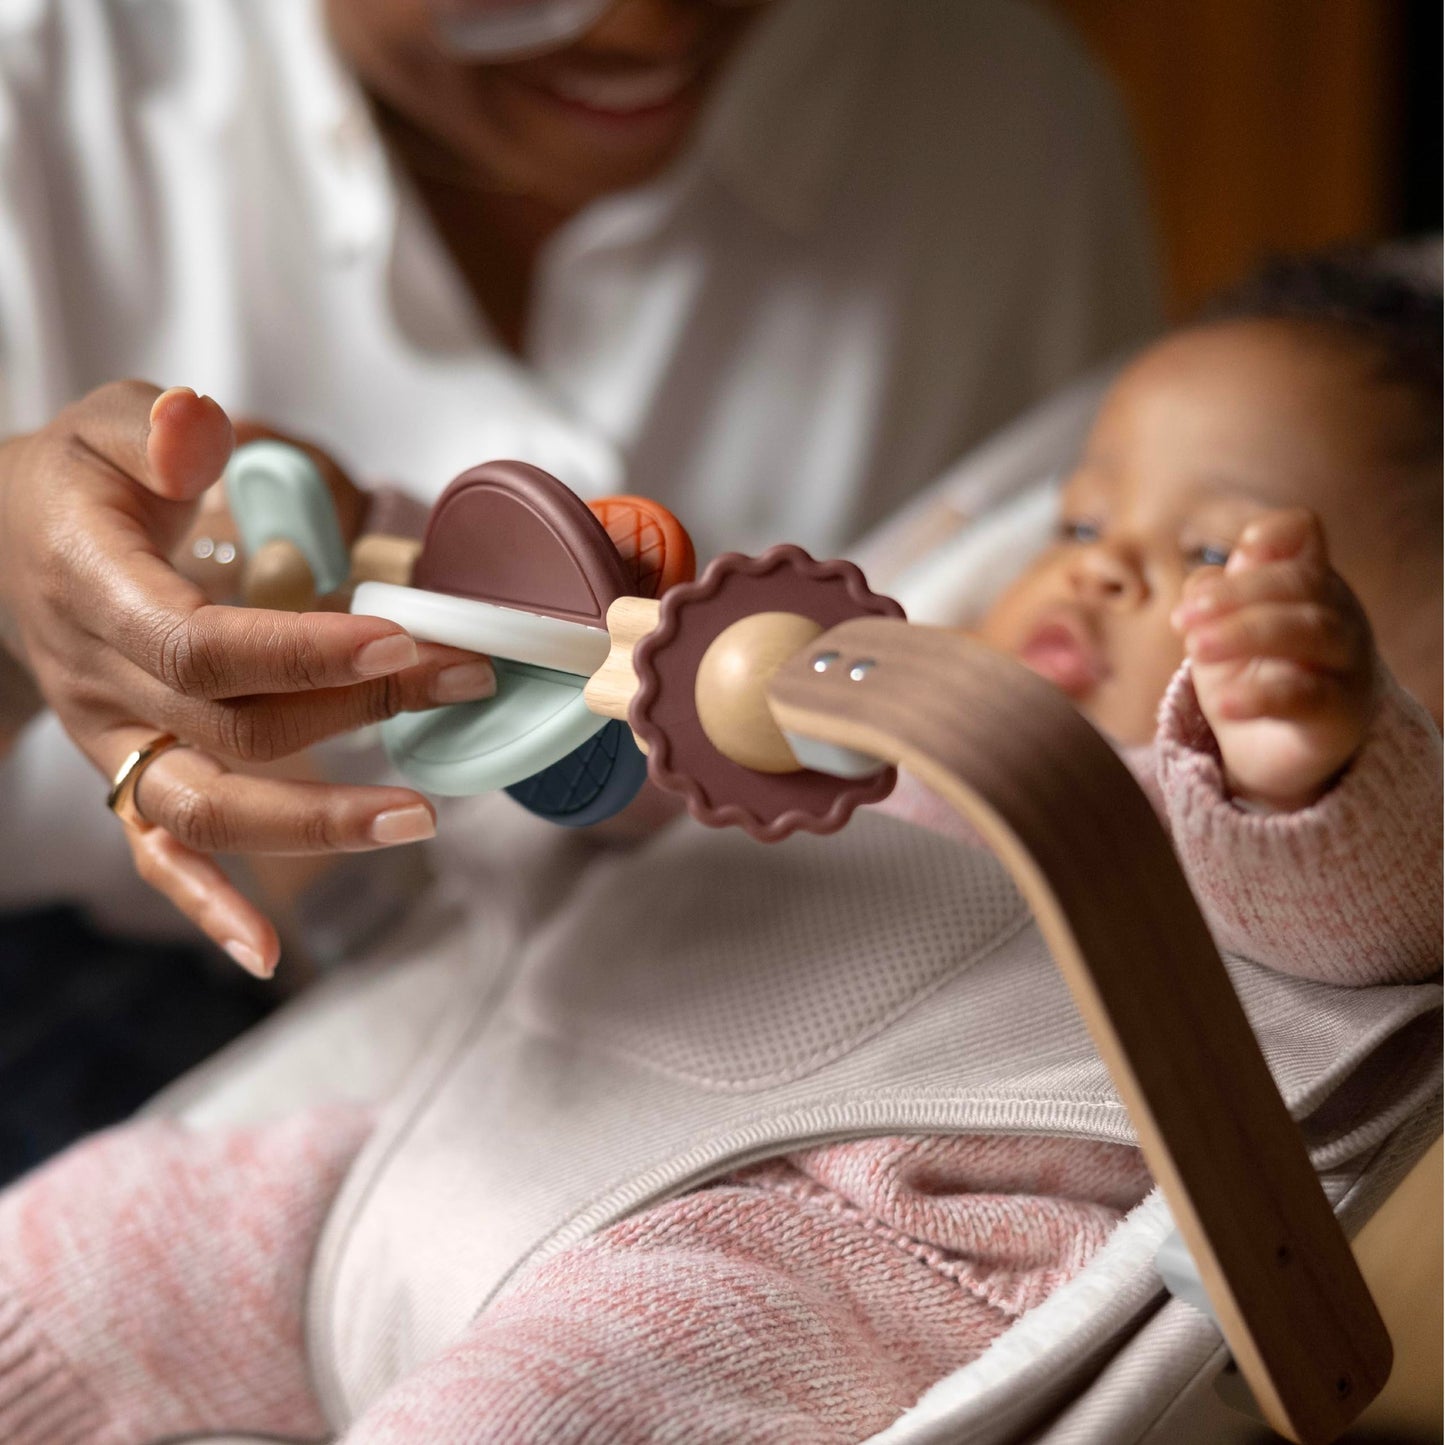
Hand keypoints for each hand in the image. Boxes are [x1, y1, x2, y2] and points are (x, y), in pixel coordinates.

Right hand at [0, 381, 495, 973]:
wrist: (6, 550)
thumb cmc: (82, 483)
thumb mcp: (108, 422)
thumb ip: (159, 428)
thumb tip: (205, 430)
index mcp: (95, 590)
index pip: (205, 647)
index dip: (305, 654)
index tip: (403, 642)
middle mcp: (103, 682)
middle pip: (234, 728)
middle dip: (359, 715)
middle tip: (465, 681)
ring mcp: (113, 745)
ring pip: (205, 807)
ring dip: (314, 821)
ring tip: (420, 819)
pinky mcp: (127, 777)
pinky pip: (157, 855)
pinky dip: (210, 907)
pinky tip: (271, 952)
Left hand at [1171, 509, 1374, 809]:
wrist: (1269, 749)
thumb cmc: (1247, 672)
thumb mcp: (1217, 628)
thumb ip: (1212, 594)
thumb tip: (1204, 578)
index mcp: (1304, 581)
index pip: (1304, 534)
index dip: (1275, 532)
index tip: (1241, 549)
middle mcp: (1336, 614)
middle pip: (1300, 582)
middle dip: (1237, 594)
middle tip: (1183, 619)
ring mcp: (1345, 664)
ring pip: (1310, 631)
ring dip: (1245, 633)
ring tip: (1195, 649)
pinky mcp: (1340, 715)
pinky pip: (1306, 697)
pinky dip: (1261, 697)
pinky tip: (1223, 702)